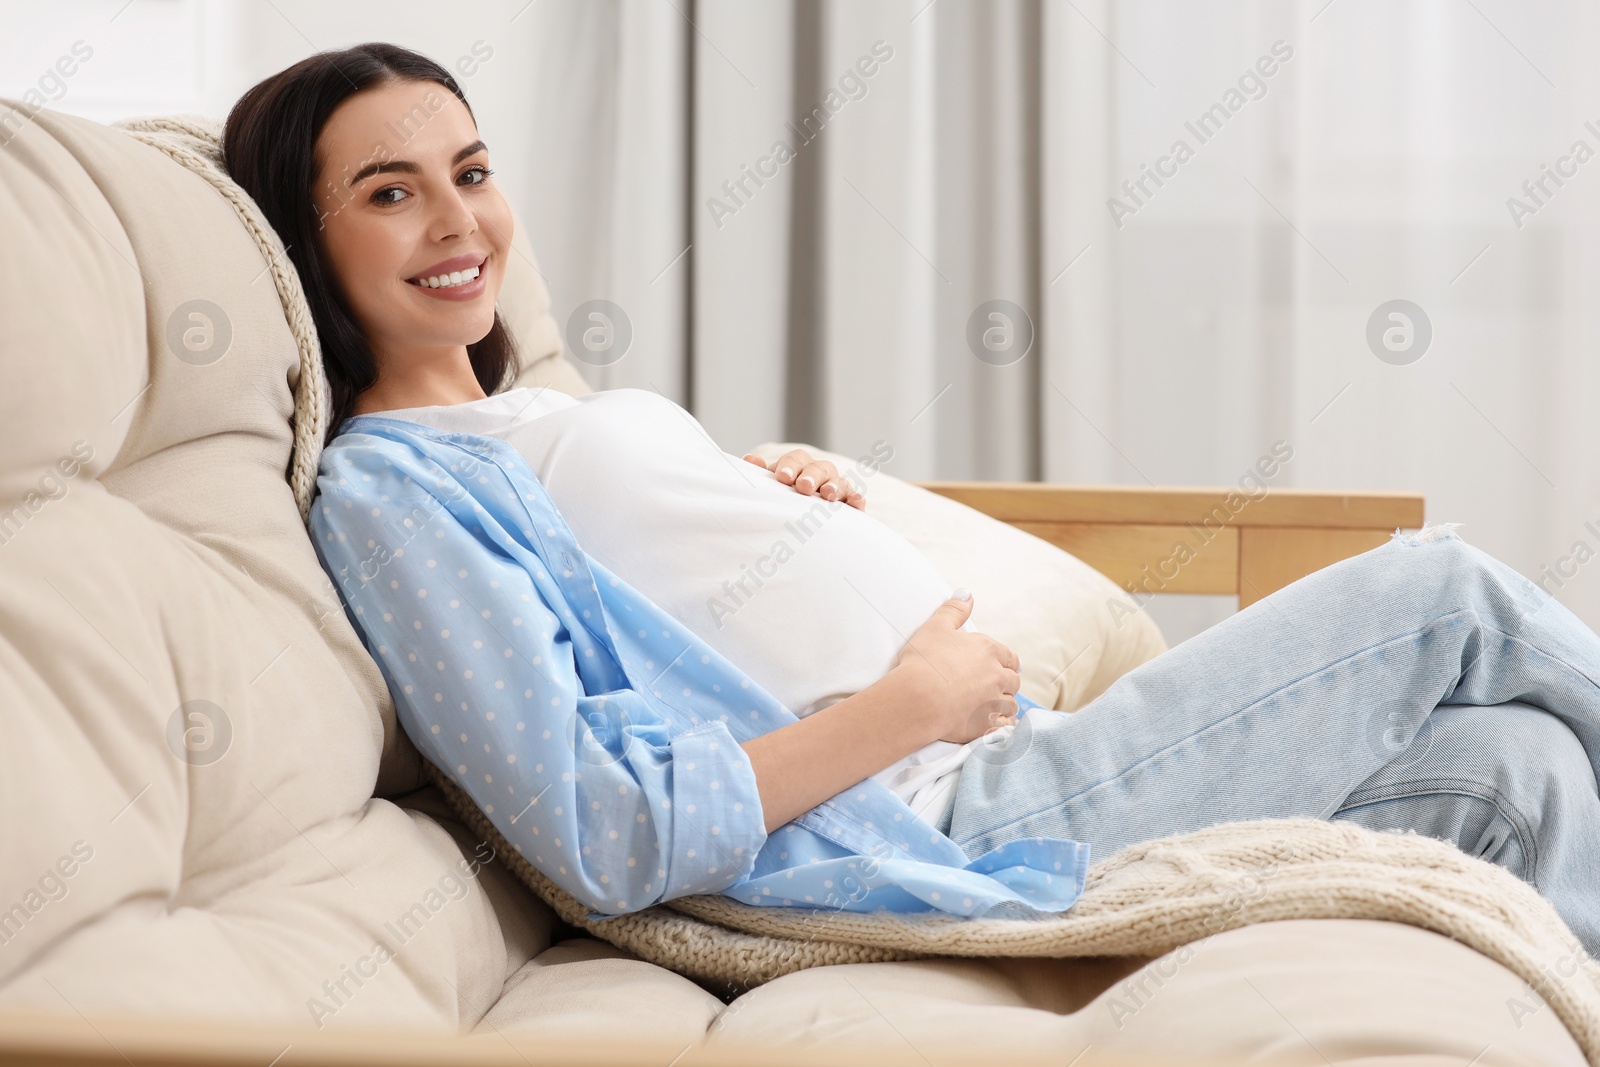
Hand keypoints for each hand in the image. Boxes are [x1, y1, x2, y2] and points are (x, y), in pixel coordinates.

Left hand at [741, 448, 864, 510]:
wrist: (797, 526)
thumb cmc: (782, 500)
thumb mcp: (770, 488)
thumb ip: (761, 475)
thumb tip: (750, 459)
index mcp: (799, 466)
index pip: (797, 459)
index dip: (790, 466)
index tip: (782, 478)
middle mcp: (819, 474)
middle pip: (820, 468)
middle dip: (812, 476)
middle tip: (803, 487)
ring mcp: (836, 489)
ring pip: (839, 482)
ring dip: (834, 487)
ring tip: (827, 495)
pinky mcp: (849, 506)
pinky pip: (856, 499)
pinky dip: (857, 499)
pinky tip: (855, 503)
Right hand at [890, 591, 1020, 744]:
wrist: (918, 698)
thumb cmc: (924, 661)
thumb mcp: (936, 627)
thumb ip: (954, 609)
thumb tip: (967, 593)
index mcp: (987, 651)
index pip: (1008, 656)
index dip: (1009, 661)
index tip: (1012, 665)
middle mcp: (996, 676)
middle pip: (1013, 681)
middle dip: (1009, 682)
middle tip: (1004, 685)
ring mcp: (992, 702)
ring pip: (1010, 704)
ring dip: (1006, 703)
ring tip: (999, 705)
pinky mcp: (985, 725)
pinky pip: (1003, 726)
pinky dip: (1004, 724)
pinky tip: (999, 724)